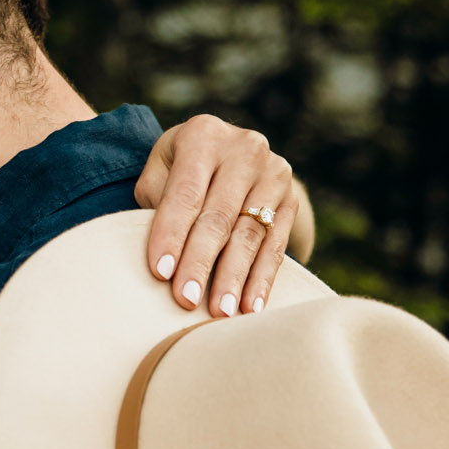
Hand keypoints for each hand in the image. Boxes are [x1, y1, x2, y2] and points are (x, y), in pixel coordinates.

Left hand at [133, 114, 302, 317]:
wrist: (231, 153)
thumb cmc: (180, 171)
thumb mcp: (160, 171)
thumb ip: (157, 202)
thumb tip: (165, 255)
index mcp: (203, 135)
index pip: (185, 193)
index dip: (172, 234)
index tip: (160, 273)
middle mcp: (244, 149)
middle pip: (219, 216)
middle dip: (201, 263)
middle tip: (185, 301)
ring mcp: (274, 172)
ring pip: (250, 234)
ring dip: (233, 278)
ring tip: (218, 312)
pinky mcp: (291, 199)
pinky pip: (275, 245)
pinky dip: (261, 279)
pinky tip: (249, 307)